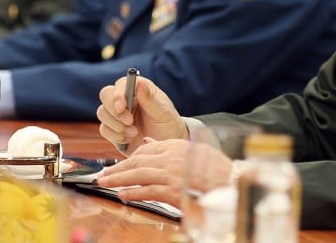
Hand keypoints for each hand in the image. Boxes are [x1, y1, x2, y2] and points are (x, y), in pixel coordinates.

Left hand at [95, 137, 230, 206]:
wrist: (232, 183)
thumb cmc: (216, 168)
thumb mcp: (195, 150)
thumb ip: (169, 145)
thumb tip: (148, 141)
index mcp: (176, 146)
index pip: (146, 149)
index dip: (129, 157)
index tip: (119, 164)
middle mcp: (171, 158)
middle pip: (137, 162)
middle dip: (117, 168)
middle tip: (102, 175)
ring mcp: (171, 174)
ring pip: (138, 175)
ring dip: (119, 179)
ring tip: (105, 183)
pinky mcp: (173, 191)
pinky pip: (148, 192)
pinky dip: (133, 193)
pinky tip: (122, 195)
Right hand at [96, 75, 186, 152]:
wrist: (166, 144)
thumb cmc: (168, 124)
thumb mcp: (164, 112)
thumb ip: (150, 99)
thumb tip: (139, 83)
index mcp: (138, 90)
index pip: (120, 84)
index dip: (118, 94)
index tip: (122, 107)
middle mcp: (125, 99)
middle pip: (105, 95)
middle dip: (115, 111)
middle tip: (130, 122)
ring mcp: (117, 114)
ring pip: (102, 113)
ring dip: (117, 125)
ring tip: (134, 133)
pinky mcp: (113, 129)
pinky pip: (104, 129)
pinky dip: (115, 136)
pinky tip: (129, 139)